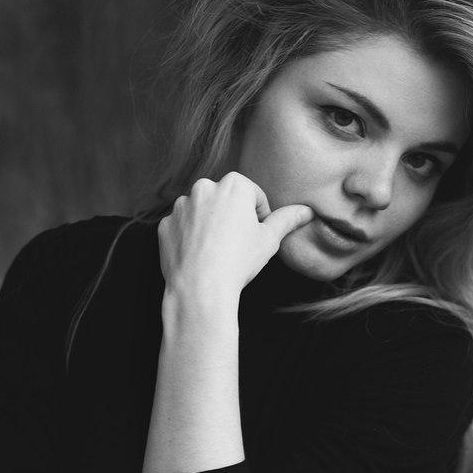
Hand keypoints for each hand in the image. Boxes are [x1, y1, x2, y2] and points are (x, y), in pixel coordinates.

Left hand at [158, 173, 313, 308]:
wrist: (200, 288)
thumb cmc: (238, 261)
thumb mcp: (270, 240)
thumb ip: (287, 220)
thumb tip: (307, 211)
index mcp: (233, 185)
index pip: (253, 196)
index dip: (259, 218)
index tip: (255, 237)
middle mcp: (203, 187)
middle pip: (225, 201)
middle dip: (232, 217)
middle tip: (237, 245)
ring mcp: (181, 206)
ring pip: (202, 212)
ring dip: (210, 225)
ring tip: (218, 252)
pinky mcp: (165, 224)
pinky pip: (183, 227)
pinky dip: (191, 238)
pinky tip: (200, 256)